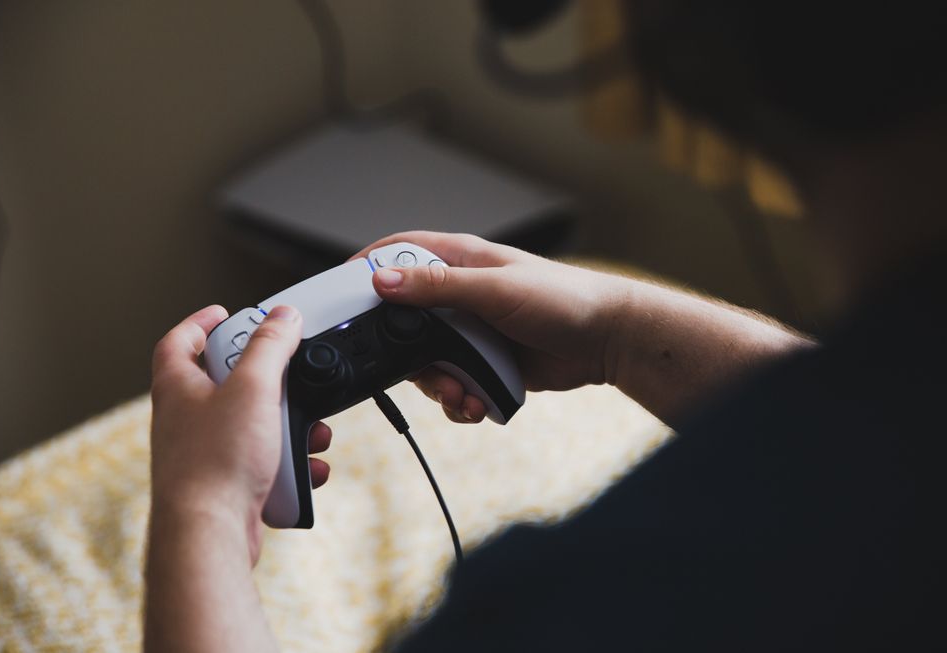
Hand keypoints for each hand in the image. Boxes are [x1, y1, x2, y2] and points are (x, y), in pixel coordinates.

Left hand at [149, 304, 331, 564]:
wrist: (208, 535)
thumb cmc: (215, 463)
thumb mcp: (253, 388)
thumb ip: (270, 346)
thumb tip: (282, 316)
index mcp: (178, 387)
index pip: (179, 341)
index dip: (201, 323)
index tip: (226, 314)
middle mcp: (185, 419)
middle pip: (225, 383)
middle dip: (267, 380)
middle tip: (288, 376)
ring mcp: (204, 454)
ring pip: (251, 426)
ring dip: (287, 426)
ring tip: (310, 431)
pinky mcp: (225, 485)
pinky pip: (262, 464)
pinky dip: (288, 464)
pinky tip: (306, 470)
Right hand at [351, 232, 632, 422]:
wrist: (607, 341)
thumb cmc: (564, 300)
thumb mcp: (496, 289)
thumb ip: (439, 288)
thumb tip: (384, 281)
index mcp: (459, 262)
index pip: (397, 255)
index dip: (365, 270)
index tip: (339, 296)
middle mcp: (459, 295)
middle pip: (403, 320)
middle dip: (403, 352)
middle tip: (414, 368)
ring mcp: (469, 330)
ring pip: (425, 360)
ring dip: (435, 384)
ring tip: (458, 393)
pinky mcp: (482, 361)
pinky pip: (451, 383)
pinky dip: (456, 399)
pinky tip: (473, 403)